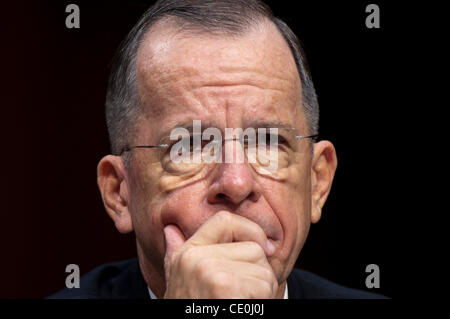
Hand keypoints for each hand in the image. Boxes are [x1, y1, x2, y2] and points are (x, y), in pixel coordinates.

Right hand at [163, 210, 277, 297]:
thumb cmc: (191, 306)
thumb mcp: (178, 278)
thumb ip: (175, 251)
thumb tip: (170, 229)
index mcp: (188, 252)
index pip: (225, 220)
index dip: (251, 229)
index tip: (264, 248)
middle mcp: (196, 258)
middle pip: (253, 248)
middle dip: (260, 272)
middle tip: (246, 295)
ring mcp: (209, 272)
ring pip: (263, 269)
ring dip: (263, 291)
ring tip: (242, 303)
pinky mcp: (224, 288)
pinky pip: (264, 286)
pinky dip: (262, 302)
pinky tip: (245, 310)